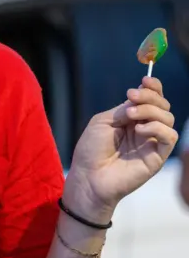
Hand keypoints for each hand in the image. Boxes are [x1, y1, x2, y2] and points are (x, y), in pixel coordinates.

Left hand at [64, 76, 177, 222]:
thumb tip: (139, 100)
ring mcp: (152, 142)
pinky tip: (139, 130)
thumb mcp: (103, 122)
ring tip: (130, 116)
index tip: (144, 80)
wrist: (88, 177)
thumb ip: (123, 109)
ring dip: (150, 111)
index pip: (152, 99)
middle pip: (162, 105)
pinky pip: (170, 136)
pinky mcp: (158, 156)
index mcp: (131, 119)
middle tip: (132, 97)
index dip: (153, 87)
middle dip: (150, 96)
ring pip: (168, 118)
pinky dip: (157, 128)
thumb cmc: (90, 151)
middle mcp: (145, 129)